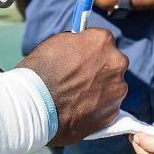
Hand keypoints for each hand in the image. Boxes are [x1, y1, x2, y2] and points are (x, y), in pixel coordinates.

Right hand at [19, 29, 127, 145]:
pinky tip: (80, 110)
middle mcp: (117, 62)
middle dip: (101, 70)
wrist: (35, 104)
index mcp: (103, 40)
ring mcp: (118, 89)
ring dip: (101, 90)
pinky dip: (98, 109)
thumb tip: (84, 48)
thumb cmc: (41, 70)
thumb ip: (78, 44)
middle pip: (113, 64)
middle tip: (82, 80)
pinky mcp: (113, 112)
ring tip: (78, 98)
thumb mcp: (59, 43)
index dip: (92, 51)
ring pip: (113, 87)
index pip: (104, 42)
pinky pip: (108, 107)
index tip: (84, 59)